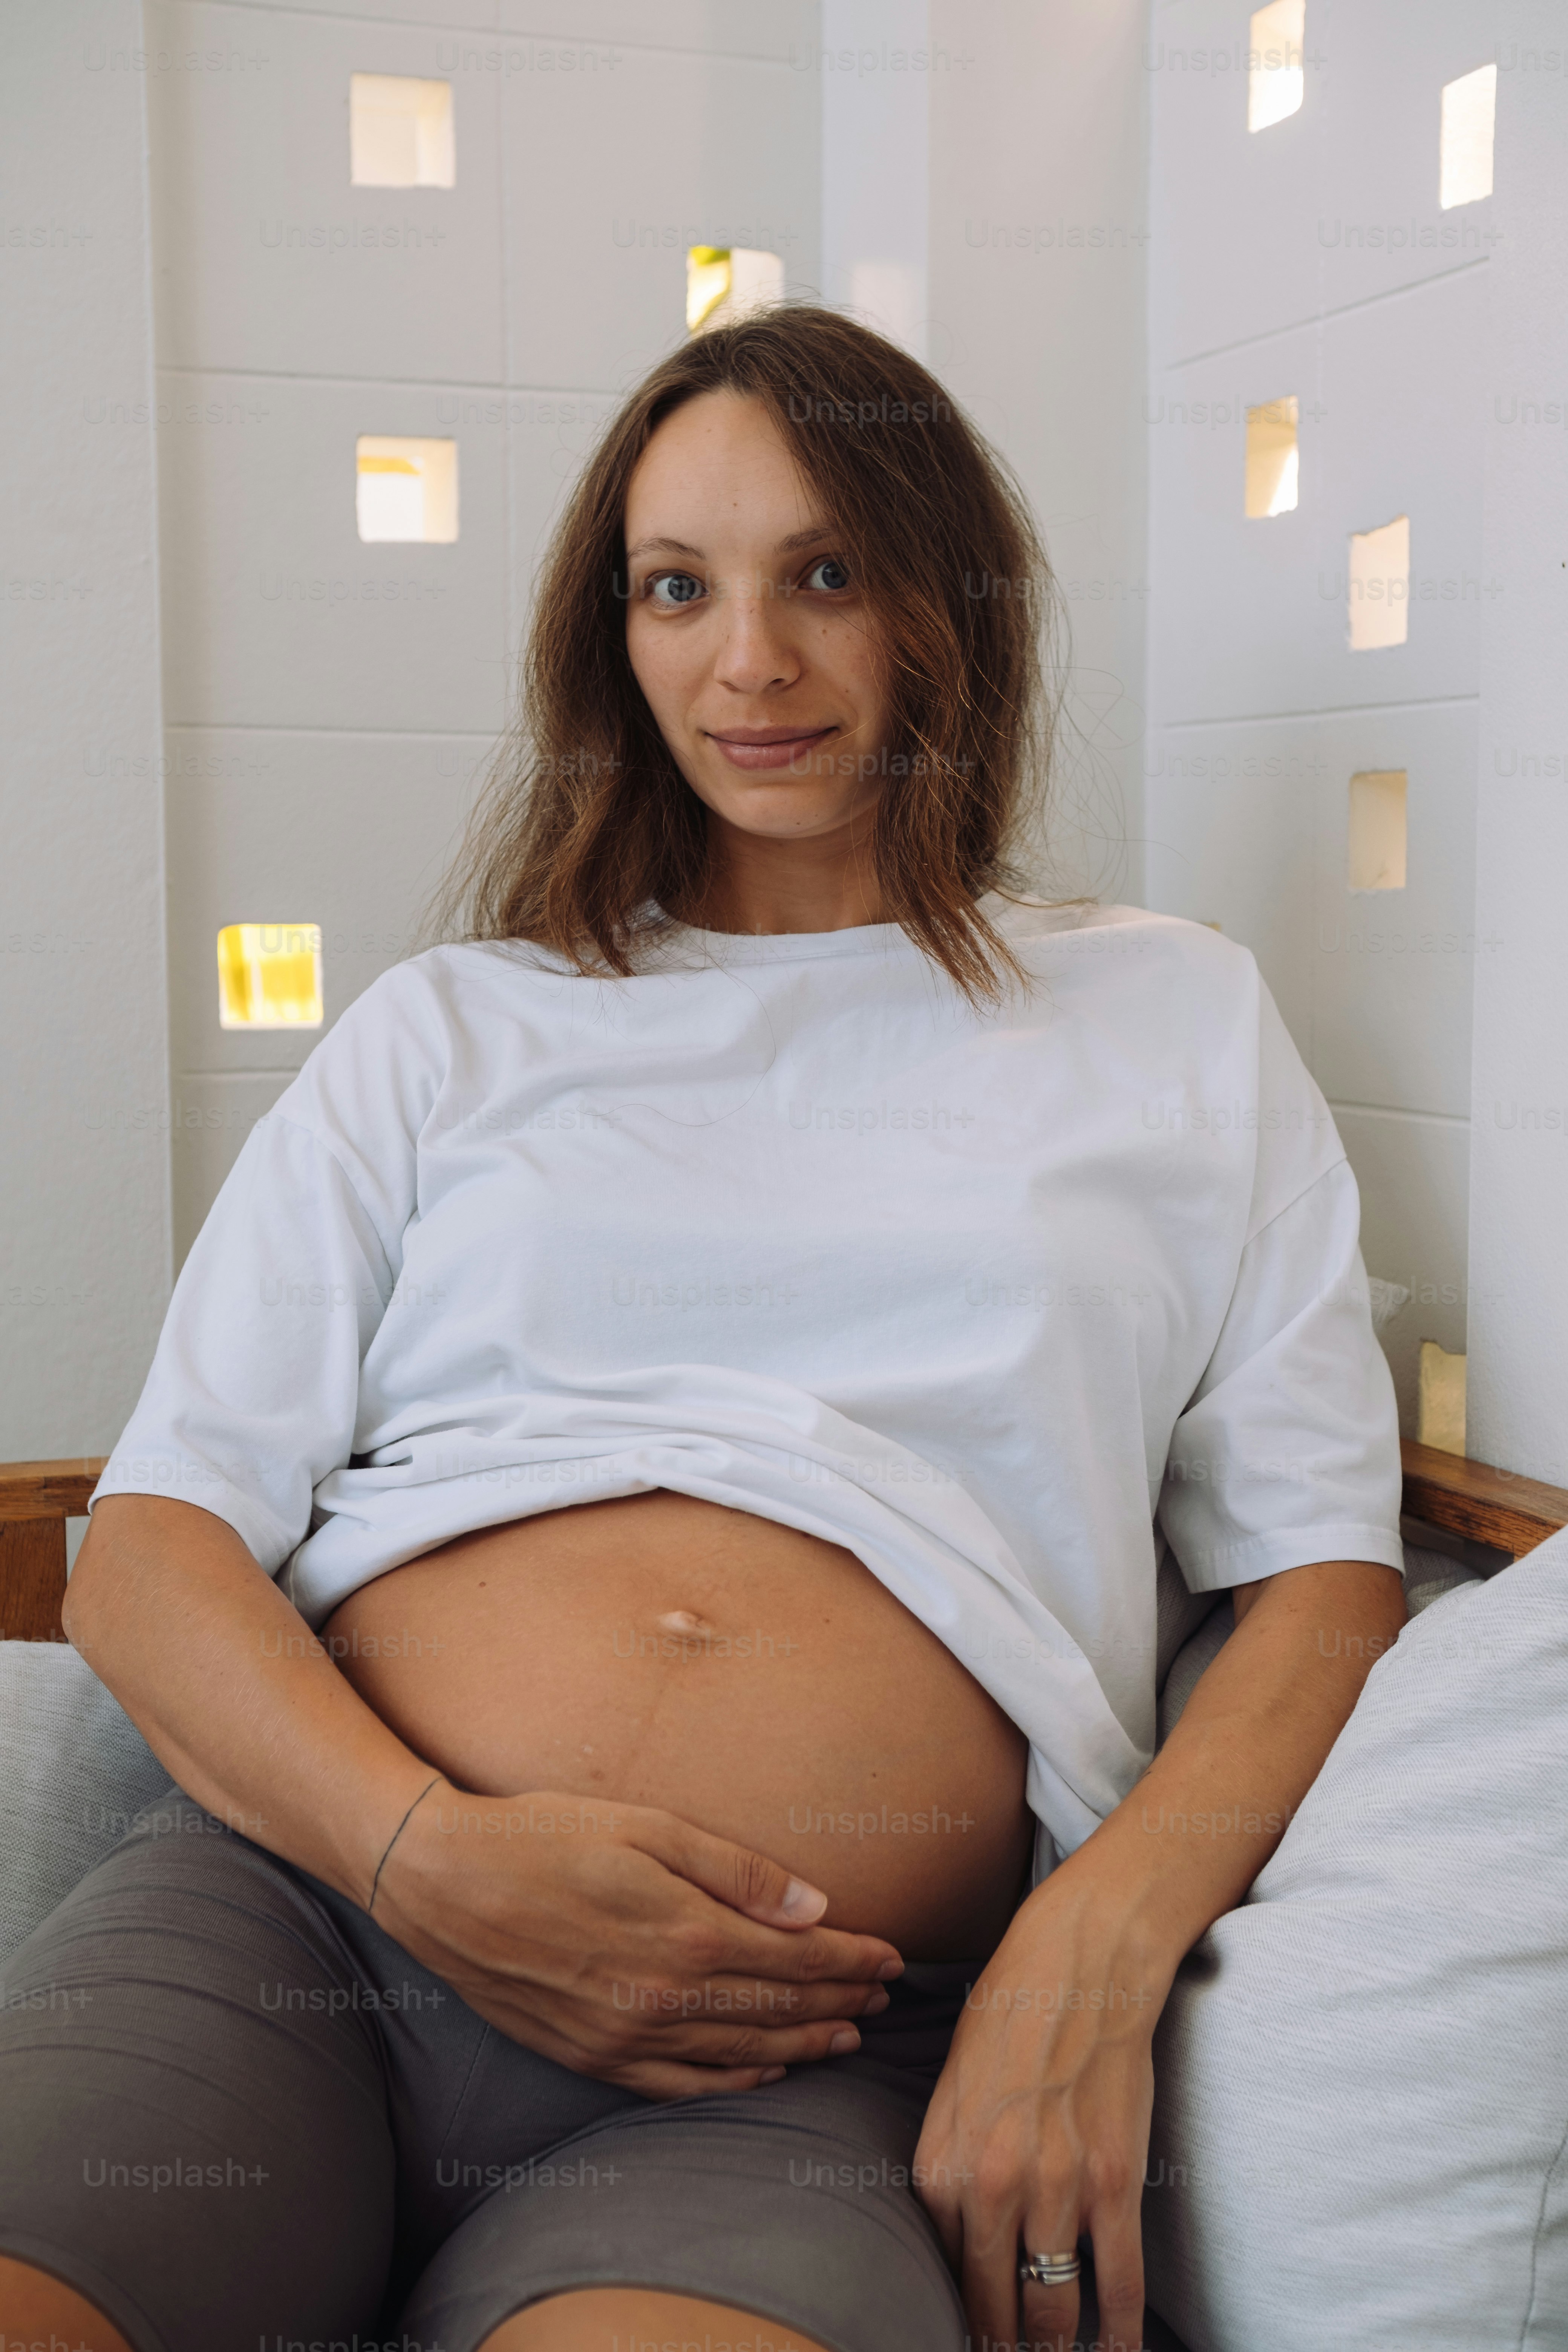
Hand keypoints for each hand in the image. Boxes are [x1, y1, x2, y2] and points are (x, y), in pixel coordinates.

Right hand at [371, 1780, 904, 2099]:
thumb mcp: (647, 1826)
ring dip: (802, 2043)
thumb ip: (735, 1870)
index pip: (799, 1958)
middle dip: (841, 2000)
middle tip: (884, 1994)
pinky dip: (734, 2078)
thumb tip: (816, 1905)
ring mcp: (625, 2037)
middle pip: (780, 2008)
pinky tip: (765, 2068)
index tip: (893, 1956)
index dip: (853, 1959)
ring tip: (846, 2033)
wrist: (442, 1883)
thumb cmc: (545, 1836)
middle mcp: (662, 1998)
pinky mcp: (591, 2056)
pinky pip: (681, 2084)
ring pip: (741, 2052)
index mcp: (684, 1934)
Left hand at [914, 1892, 1161, 2351]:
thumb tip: (960, 2245)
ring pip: (1051, 2309)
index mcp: (941, 2164)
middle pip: (994, 2308)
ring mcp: (1055, 2188)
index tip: (975, 2337)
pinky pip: (1118, 2284)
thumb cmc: (1009, 2020)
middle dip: (1002, 2347)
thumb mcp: (951, 2095)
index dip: (962, 2314)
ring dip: (1052, 2349)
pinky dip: (1118, 2333)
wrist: (1077, 1964)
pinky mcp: (1114, 2184)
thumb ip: (951, 2170)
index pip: (944, 2273)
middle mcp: (990, 2186)